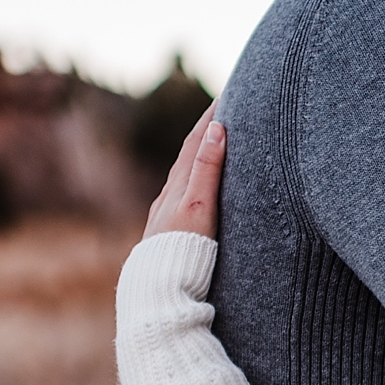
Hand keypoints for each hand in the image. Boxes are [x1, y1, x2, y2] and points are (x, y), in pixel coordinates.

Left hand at [144, 103, 224, 239]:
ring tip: (214, 144)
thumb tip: (216, 128)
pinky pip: (183, 195)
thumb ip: (207, 168)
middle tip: (223, 111)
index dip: (210, 117)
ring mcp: (166, 214)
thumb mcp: (199, 205)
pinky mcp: (169, 232)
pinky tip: (197, 190)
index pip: (196, 141)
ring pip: (184, 176)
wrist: (159, 290)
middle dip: (205, 132)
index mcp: (177, 185)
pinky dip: (194, 181)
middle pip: (188, 154)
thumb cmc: (182, 249)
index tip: (226, 94)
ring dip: (199, 157)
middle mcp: (168, 196)